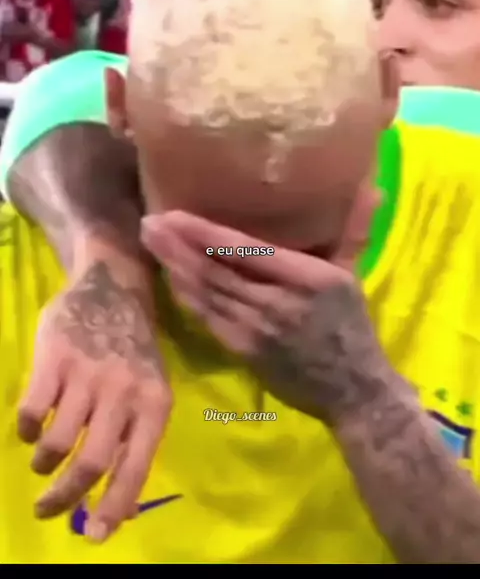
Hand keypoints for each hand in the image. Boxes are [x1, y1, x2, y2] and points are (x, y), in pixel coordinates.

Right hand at [18, 259, 171, 541]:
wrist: (114, 287)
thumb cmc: (135, 350)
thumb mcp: (151, 392)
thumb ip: (137, 444)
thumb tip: (123, 511)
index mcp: (155, 405)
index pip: (135, 467)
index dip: (113, 507)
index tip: (93, 535)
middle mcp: (124, 392)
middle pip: (90, 463)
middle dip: (65, 497)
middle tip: (47, 511)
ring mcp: (88, 374)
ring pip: (57, 443)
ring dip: (43, 465)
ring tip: (41, 464)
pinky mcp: (54, 358)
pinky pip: (32, 411)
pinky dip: (27, 430)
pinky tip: (30, 429)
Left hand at [142, 209, 389, 426]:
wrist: (354, 391)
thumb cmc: (353, 328)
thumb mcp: (354, 275)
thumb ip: (353, 229)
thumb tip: (371, 187)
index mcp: (308, 278)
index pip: (247, 250)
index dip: (206, 233)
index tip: (177, 214)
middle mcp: (278, 302)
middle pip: (217, 270)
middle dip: (178, 246)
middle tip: (149, 222)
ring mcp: (257, 330)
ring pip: (207, 294)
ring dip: (175, 268)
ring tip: (150, 242)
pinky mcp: (244, 351)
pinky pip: (208, 318)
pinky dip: (187, 296)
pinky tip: (170, 278)